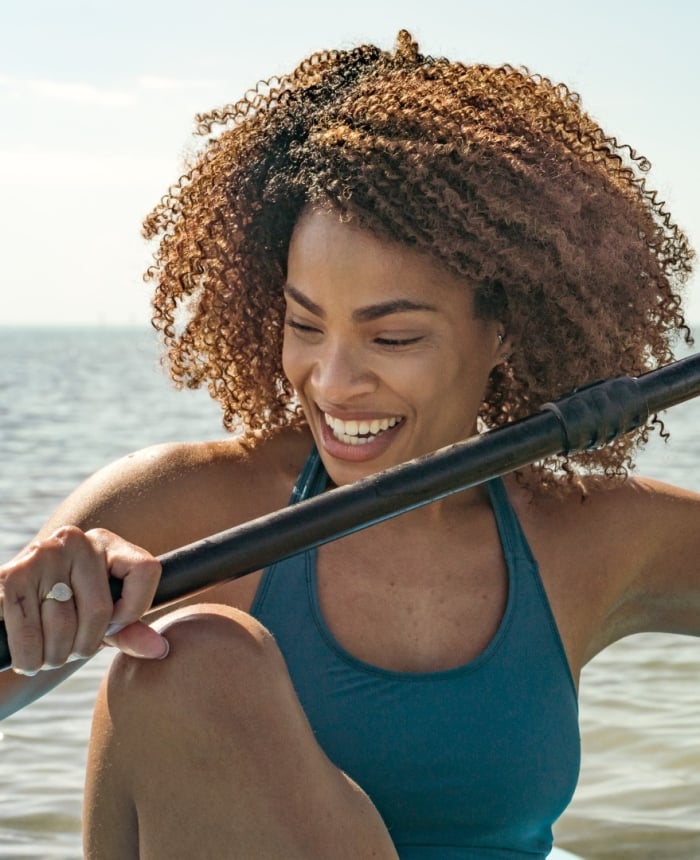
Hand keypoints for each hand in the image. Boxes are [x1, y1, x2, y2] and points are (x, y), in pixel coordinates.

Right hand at [0, 526, 167, 674]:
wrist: (15, 605)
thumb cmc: (69, 611)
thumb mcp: (104, 618)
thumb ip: (131, 632)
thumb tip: (160, 649)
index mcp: (107, 543)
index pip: (146, 570)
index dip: (135, 608)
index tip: (114, 624)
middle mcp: (77, 540)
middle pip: (101, 610)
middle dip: (86, 645)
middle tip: (73, 651)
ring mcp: (44, 553)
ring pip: (64, 627)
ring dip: (56, 656)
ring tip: (51, 654)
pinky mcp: (12, 575)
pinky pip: (30, 635)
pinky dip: (31, 659)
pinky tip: (30, 659)